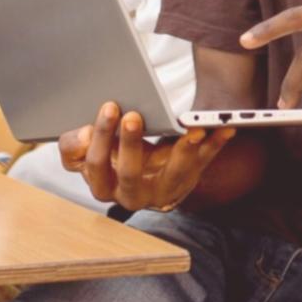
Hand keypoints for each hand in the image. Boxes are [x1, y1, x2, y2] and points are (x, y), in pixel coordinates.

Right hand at [59, 102, 233, 211]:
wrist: (142, 175)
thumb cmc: (112, 157)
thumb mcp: (88, 153)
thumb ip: (76, 146)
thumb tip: (83, 136)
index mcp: (103, 186)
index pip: (97, 165)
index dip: (100, 138)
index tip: (109, 106)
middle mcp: (131, 195)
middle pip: (129, 173)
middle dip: (130, 144)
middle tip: (132, 115)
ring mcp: (163, 190)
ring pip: (174, 175)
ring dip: (184, 151)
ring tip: (191, 129)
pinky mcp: (188, 180)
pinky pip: (204, 163)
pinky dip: (215, 144)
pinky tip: (225, 128)